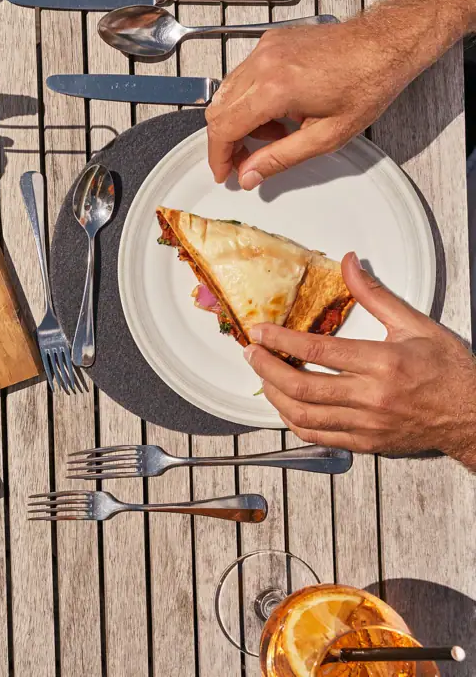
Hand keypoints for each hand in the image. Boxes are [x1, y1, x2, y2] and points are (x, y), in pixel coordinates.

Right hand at [204, 19, 422, 188]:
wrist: (386, 44)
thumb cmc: (367, 84)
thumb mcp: (327, 136)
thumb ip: (280, 158)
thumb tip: (249, 175)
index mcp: (274, 89)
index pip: (223, 129)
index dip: (218, 156)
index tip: (223, 171)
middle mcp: (263, 64)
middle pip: (217, 110)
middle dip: (226, 140)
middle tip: (246, 159)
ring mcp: (264, 49)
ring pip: (226, 92)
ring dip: (238, 119)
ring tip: (274, 131)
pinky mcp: (270, 42)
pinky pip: (242, 75)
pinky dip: (249, 97)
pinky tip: (277, 108)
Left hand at [243, 253, 475, 466]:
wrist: (473, 415)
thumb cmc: (449, 371)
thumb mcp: (415, 325)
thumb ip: (374, 295)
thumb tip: (349, 263)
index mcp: (382, 363)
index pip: (317, 349)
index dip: (280, 340)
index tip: (260, 332)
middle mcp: (371, 396)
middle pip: (301, 385)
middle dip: (266, 367)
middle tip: (252, 352)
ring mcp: (366, 424)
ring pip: (303, 414)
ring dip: (274, 394)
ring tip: (263, 375)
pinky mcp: (366, 443)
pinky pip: (317, 435)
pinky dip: (293, 420)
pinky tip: (285, 404)